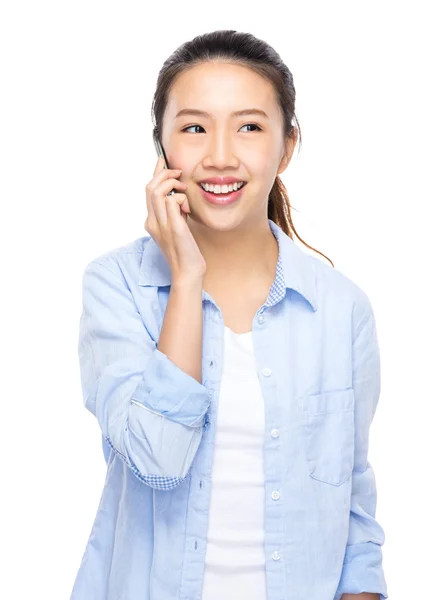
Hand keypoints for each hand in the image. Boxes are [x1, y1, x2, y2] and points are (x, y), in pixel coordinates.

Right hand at [144, 156, 206, 281]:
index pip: (148, 190)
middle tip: (179, 175)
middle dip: (165, 175)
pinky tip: (188, 209)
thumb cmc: (185, 251)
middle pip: (150, 187)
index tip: (163, 160)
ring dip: (173, 184)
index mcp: (151, 221)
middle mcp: (152, 222)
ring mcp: (162, 226)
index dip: (155, 172)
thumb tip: (178, 196)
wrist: (187, 272)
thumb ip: (174, 212)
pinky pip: (173, 202)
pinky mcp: (174, 229)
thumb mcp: (177, 227)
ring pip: (158, 192)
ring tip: (184, 190)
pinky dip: (182, 199)